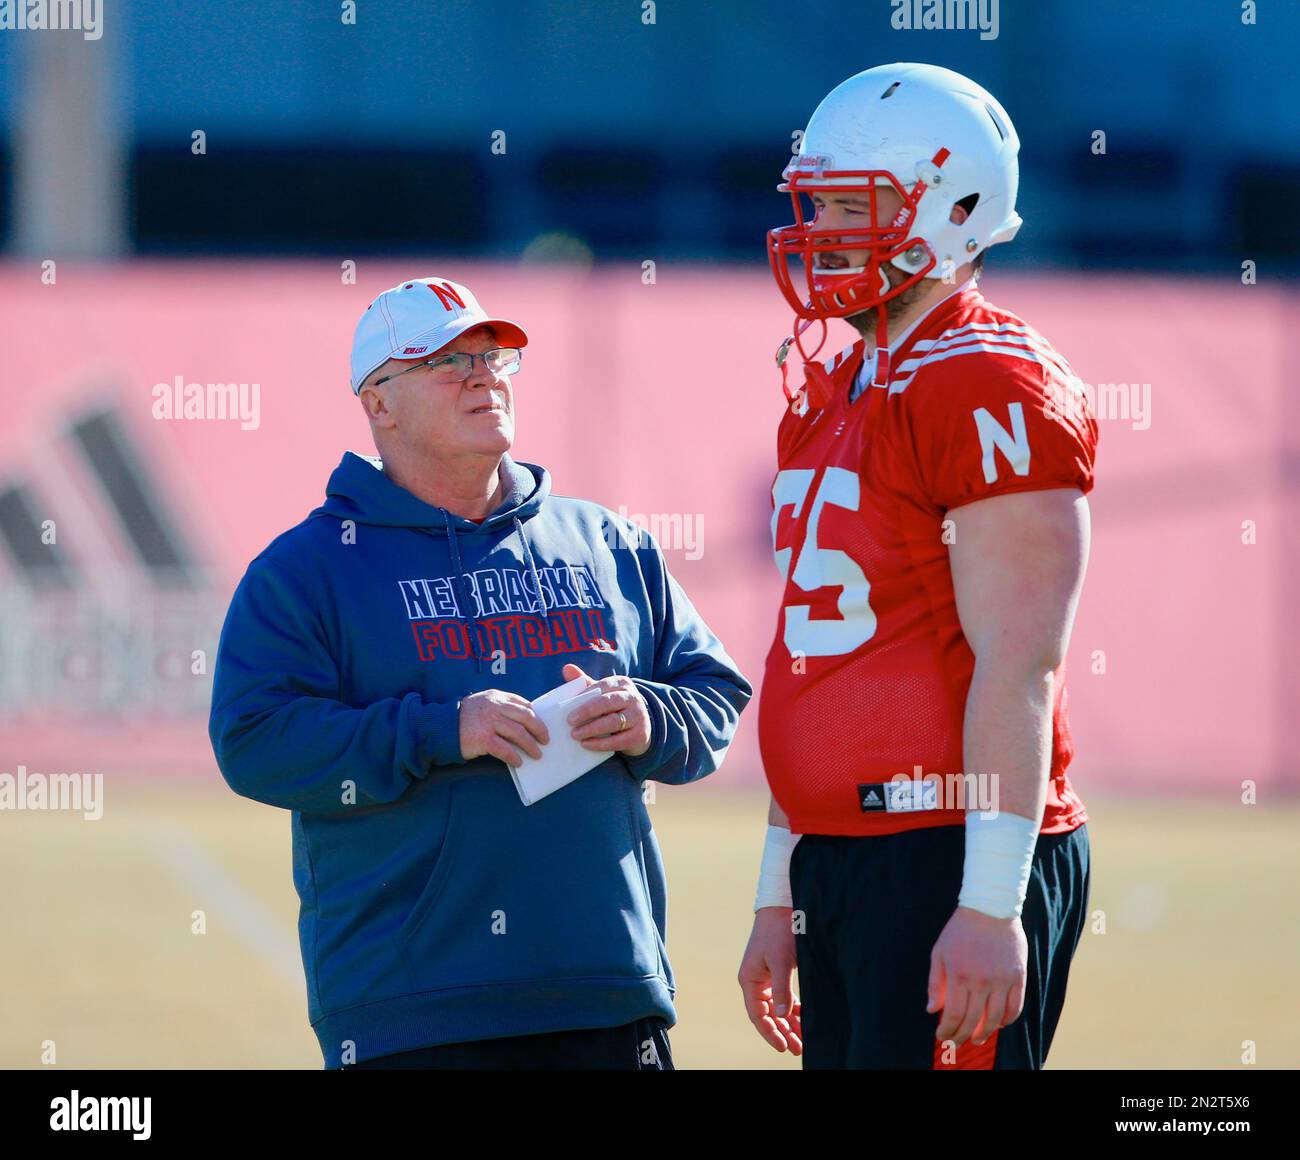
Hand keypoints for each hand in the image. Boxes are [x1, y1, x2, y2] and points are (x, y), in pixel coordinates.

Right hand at [458, 689, 548, 766]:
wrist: (441, 726)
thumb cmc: (464, 717)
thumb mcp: (483, 703)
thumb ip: (501, 707)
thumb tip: (524, 720)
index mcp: (496, 697)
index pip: (523, 704)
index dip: (536, 716)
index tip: (542, 726)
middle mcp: (495, 707)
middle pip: (526, 717)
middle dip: (539, 730)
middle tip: (545, 740)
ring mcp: (489, 722)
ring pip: (519, 733)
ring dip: (530, 745)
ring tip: (537, 754)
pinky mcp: (483, 738)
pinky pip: (505, 749)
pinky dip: (514, 757)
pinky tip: (519, 762)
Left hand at [560, 663, 650, 757]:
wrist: (639, 729)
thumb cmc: (614, 708)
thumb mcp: (602, 694)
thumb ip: (586, 683)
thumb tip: (566, 668)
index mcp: (622, 684)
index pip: (602, 686)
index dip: (585, 695)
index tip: (568, 705)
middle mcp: (633, 697)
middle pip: (607, 702)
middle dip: (587, 711)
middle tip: (569, 720)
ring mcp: (638, 716)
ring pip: (613, 722)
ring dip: (592, 729)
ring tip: (575, 734)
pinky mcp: (640, 735)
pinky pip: (618, 740)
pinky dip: (601, 743)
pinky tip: (586, 744)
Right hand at [737, 907, 802, 1053]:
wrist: (782, 907)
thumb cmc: (778, 932)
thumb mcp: (781, 961)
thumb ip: (781, 989)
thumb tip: (783, 1016)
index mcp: (749, 980)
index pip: (758, 1015)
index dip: (770, 1032)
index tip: (784, 1046)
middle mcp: (756, 982)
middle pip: (769, 1015)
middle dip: (783, 1032)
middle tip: (798, 1048)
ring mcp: (767, 978)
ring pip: (778, 1009)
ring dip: (790, 1024)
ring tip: (803, 1040)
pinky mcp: (779, 973)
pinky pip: (785, 998)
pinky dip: (794, 1010)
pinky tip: (804, 1019)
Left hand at [928, 906, 1027, 1048]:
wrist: (990, 909)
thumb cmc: (960, 931)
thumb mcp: (939, 952)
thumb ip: (934, 983)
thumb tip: (932, 1010)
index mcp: (959, 975)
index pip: (953, 1015)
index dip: (946, 1031)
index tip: (941, 1037)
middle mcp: (981, 982)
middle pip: (972, 1021)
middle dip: (962, 1036)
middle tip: (956, 1043)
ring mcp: (1002, 981)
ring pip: (995, 1019)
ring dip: (985, 1033)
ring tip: (977, 1038)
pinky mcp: (1018, 977)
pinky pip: (1015, 1008)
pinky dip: (1006, 1021)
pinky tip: (998, 1024)